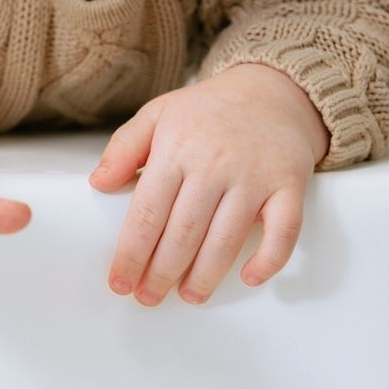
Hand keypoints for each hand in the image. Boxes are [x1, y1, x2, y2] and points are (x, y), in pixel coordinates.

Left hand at [89, 63, 328, 305]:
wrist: (272, 90)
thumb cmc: (209, 110)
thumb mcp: (159, 114)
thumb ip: (124, 147)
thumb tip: (98, 182)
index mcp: (177, 148)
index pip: (148, 212)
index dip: (131, 254)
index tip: (120, 282)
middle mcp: (215, 163)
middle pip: (184, 232)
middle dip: (162, 273)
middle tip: (149, 297)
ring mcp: (255, 175)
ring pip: (227, 238)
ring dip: (205, 275)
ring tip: (189, 296)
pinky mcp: (289, 183)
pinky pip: (283, 230)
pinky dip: (269, 259)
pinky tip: (249, 277)